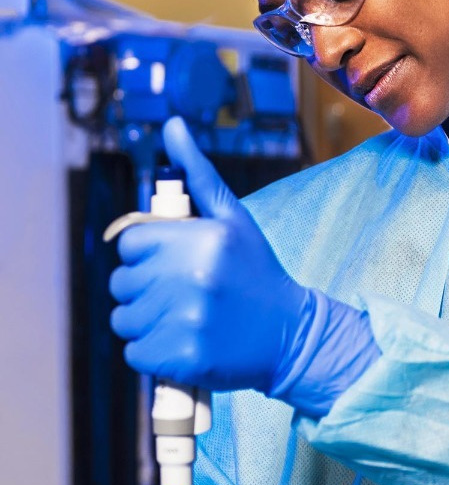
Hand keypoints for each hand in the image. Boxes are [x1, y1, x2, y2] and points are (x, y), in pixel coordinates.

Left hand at [109, 117, 309, 392]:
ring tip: (183, 320)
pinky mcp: (183, 358)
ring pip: (124, 319)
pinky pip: (135, 354)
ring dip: (145, 323)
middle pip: (122, 282)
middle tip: (183, 296)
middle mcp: (192, 278)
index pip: (130, 243)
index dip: (147, 255)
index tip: (174, 266)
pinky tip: (183, 343)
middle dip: (145, 289)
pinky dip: (152, 354)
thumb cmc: (257, 274)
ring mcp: (187, 321)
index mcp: (201, 240)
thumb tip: (173, 126)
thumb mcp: (233, 219)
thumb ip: (198, 175)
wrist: (291, 335)